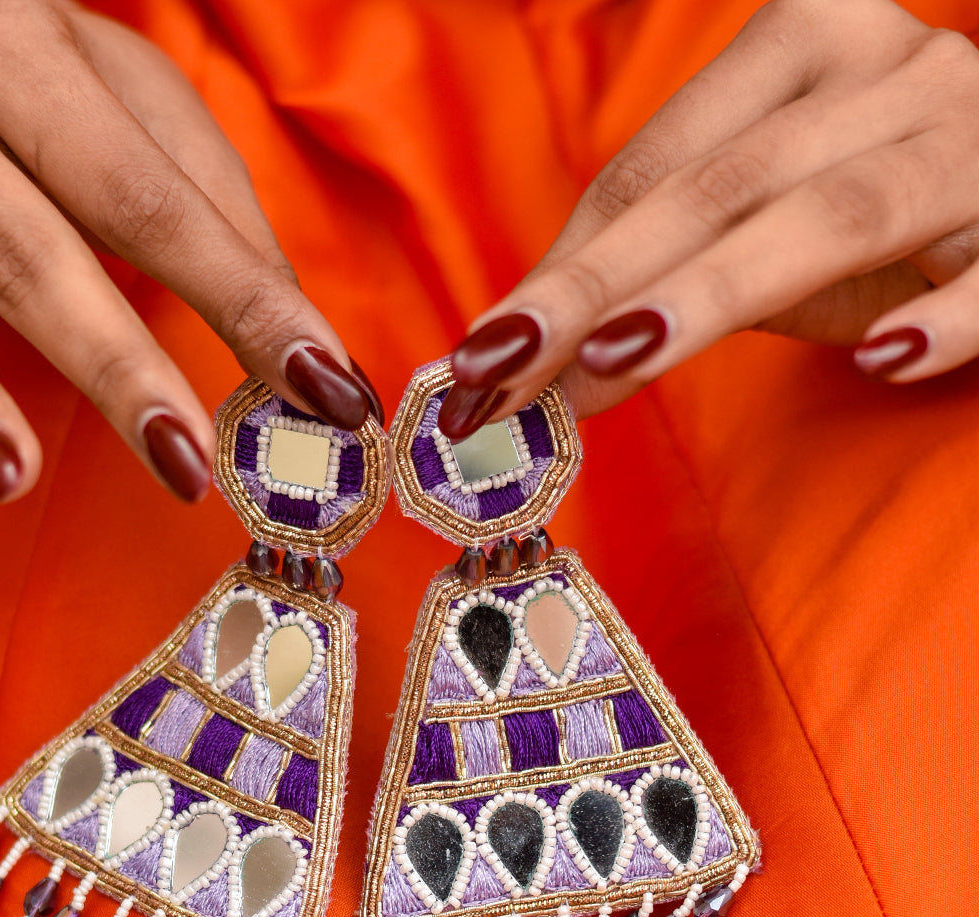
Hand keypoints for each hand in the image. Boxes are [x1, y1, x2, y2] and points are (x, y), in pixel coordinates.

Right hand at [0, 0, 378, 501]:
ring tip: (8, 479)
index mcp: (28, 64)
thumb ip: (219, 220)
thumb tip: (300, 345)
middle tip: (187, 463)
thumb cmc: (61, 87)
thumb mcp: (150, 114)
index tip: (325, 390)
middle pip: (29, 256)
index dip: (243, 301)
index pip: (150, 201)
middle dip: (115, 367)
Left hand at [440, 0, 978, 437]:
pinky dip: (943, 316)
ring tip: (616, 360)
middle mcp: (892, 73)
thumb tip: (537, 355)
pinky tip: (880, 360)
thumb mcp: (765, 210)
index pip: (658, 165)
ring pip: (833, 214)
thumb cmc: (881, 203)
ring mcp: (973, 143)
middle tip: (506, 372)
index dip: (565, 263)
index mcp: (808, 45)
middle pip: (718, 187)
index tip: (484, 352)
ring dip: (717, 290)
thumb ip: (667, 259)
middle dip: (598, 286)